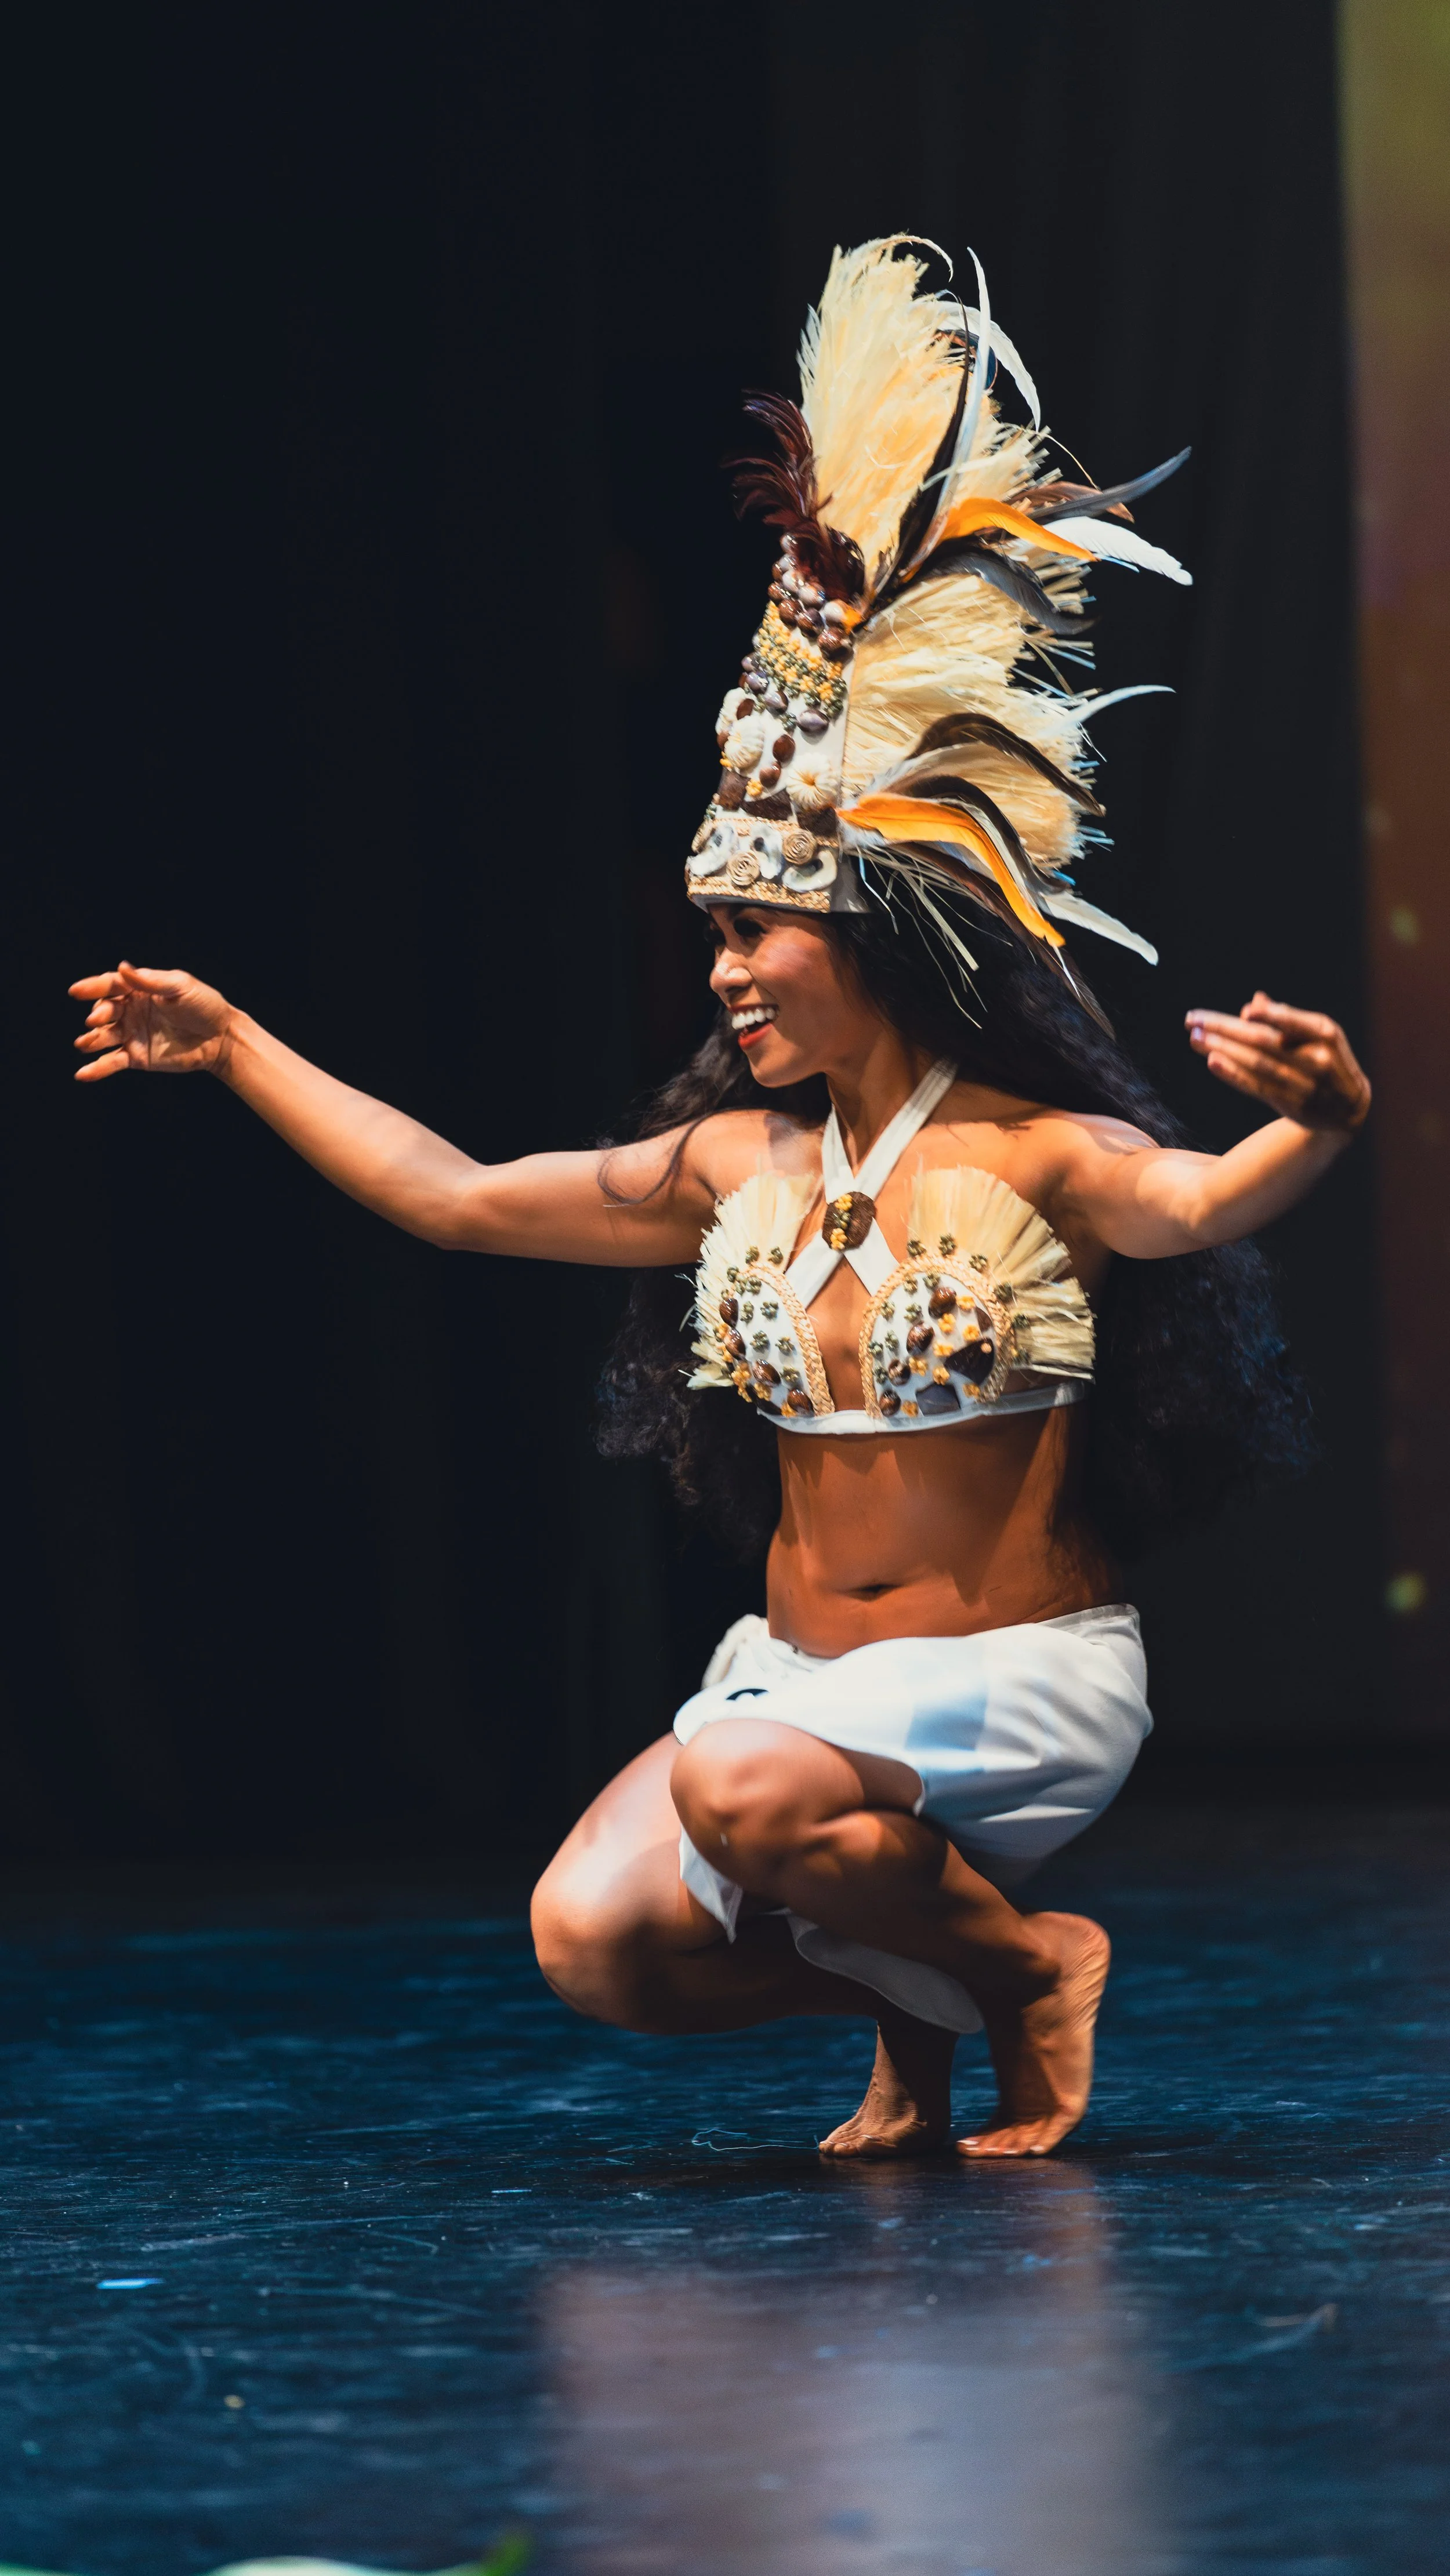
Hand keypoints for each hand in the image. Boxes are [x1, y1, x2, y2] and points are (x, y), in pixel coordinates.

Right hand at [69, 962, 234, 1081]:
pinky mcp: (138, 1057)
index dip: (93, 987)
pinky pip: (112, 1063)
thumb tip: (122, 968)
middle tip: (96, 1020)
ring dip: (92, 1040)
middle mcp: (132, 1011)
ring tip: (84, 1044)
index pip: (112, 986)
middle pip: (106, 1010)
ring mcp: (133, 1034)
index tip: (76, 991)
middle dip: (98, 1015)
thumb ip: (151, 981)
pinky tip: (82, 1074)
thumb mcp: (181, 986)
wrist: (221, 1038)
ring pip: (105, 1036)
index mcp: (140, 990)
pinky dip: (97, 1069)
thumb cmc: (205, 1006)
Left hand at [1185, 992, 1369, 1132]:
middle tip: (1193, 1019)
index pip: (1293, 1022)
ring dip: (1221, 1049)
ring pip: (1256, 1063)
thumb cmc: (1326, 1058)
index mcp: (1325, 1033)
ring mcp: (1304, 1084)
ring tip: (1194, 1037)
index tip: (1244, 1012)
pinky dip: (1233, 1074)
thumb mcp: (1317, 1033)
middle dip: (1225, 1028)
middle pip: (1264, 1041)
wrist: (1348, 1108)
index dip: (1270, 1016)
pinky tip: (1212, 1061)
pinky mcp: (1291, 1104)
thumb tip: (1255, 1001)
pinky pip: (1257, 1087)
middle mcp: (1316, 1058)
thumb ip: (1287, 1017)